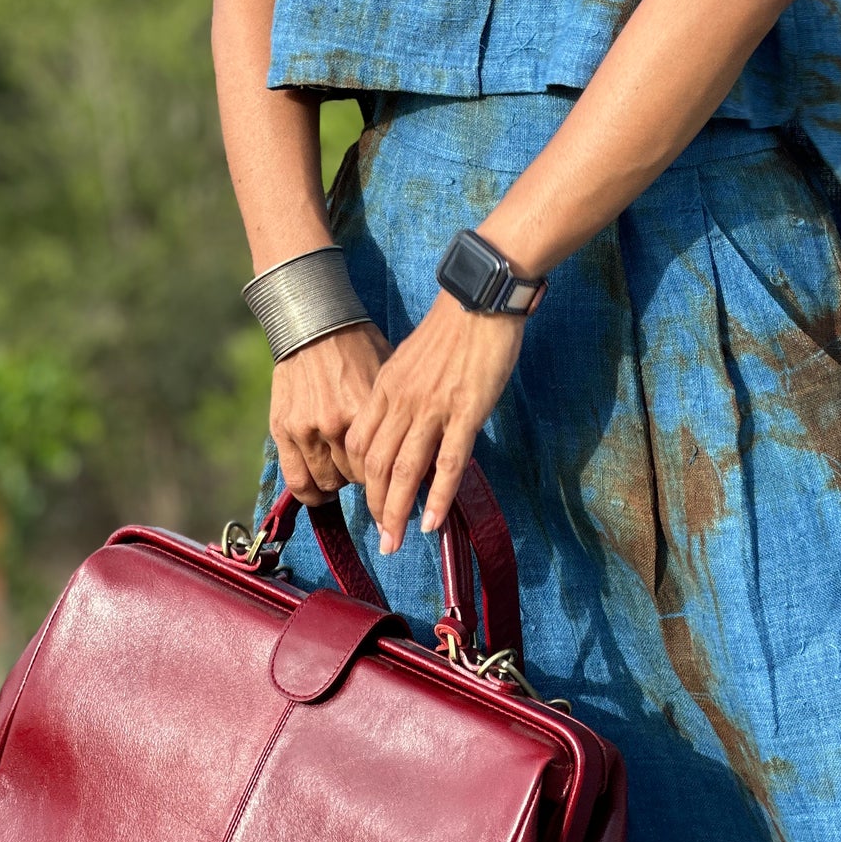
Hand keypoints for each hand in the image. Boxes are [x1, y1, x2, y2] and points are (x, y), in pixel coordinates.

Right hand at [270, 319, 390, 505]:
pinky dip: (310, 493)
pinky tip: (319, 491)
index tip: (391, 472)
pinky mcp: (283, 431)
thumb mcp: (386, 376)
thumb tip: (418, 446)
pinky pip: (296, 480)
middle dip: (365, 478)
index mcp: (363, 410)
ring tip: (343, 480)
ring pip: (326, 483)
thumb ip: (393, 414)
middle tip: (368, 472)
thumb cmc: (358, 346)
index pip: (381, 466)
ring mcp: (305, 430)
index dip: (388, 472)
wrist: (313, 325)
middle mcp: (333, 425)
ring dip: (337, 485)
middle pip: (355, 477)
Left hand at [346, 292, 524, 553]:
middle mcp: (402, 402)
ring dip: (398, 511)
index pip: (362, 443)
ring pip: (406, 471)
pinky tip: (432, 522)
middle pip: (378, 465)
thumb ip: (402, 390)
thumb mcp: (410, 358)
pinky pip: (448, 463)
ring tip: (396, 541)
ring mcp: (432, 408)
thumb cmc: (451, 327)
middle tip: (382, 537)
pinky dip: (437, 497)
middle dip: (376, 506)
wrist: (479, 300)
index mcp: (387, 388)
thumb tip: (403, 419)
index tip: (372, 497)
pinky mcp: (465, 412)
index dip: (363, 477)